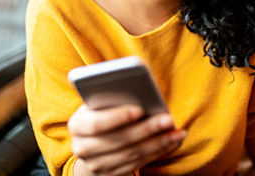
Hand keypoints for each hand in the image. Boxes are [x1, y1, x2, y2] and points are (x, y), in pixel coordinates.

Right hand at [68, 105, 185, 175]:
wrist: (90, 142)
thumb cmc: (99, 112)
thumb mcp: (99, 103)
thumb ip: (111, 97)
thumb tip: (140, 88)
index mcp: (77, 125)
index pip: (96, 123)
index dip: (118, 117)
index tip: (139, 109)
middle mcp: (82, 148)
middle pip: (119, 140)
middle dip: (147, 130)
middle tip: (168, 119)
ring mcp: (96, 164)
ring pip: (132, 154)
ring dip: (158, 143)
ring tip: (177, 132)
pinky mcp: (111, 175)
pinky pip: (138, 164)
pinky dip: (157, 153)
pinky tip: (172, 142)